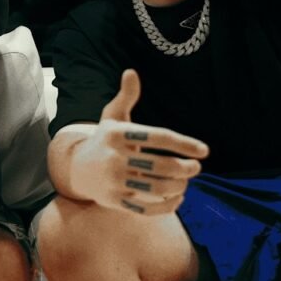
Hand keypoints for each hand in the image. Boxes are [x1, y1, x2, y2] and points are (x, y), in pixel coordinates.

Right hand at [69, 69, 208, 215]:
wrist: (76, 169)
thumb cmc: (104, 140)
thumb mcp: (112, 117)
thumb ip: (126, 97)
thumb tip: (131, 72)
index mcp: (116, 134)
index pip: (158, 137)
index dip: (184, 143)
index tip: (204, 150)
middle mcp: (114, 157)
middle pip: (161, 165)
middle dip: (185, 168)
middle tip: (196, 167)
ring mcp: (114, 181)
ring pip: (157, 188)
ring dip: (179, 186)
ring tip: (187, 180)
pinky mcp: (115, 202)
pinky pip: (146, 209)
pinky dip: (167, 206)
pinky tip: (178, 198)